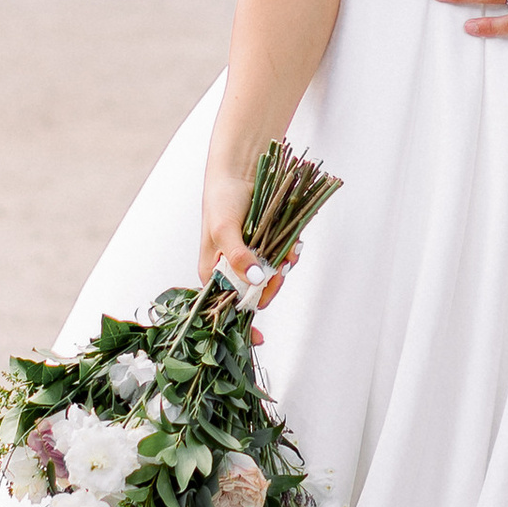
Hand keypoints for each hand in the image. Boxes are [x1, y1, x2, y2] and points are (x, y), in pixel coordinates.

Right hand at [196, 163, 289, 337]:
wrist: (241, 169)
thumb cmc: (221, 199)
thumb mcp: (224, 228)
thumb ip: (238, 255)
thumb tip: (255, 280)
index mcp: (213, 273)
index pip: (226, 306)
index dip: (241, 323)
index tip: (257, 337)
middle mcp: (233, 269)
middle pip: (255, 295)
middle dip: (270, 287)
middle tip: (279, 271)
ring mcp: (253, 257)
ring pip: (272, 278)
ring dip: (282, 269)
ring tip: (288, 254)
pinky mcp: (269, 245)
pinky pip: (283, 258)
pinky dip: (290, 254)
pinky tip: (294, 245)